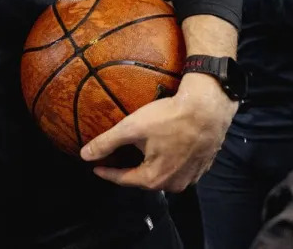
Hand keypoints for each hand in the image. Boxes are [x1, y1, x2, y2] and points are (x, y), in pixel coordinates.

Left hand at [81, 73, 235, 191]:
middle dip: (129, 170)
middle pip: (144, 179)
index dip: (107, 173)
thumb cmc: (169, 118)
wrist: (207, 109)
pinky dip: (168, 162)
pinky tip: (163, 150)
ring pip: (163, 175)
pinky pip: (179, 168)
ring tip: (139, 155)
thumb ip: (106, 143)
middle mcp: (174, 184)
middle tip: (116, 161)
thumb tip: (84, 155)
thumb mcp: (131, 128)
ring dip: (150, 167)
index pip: (124, 180)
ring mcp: (191, 177)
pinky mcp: (202, 166)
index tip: (96, 167)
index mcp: (154, 179)